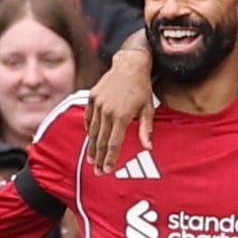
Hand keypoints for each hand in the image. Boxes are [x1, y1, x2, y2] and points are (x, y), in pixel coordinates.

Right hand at [83, 38, 154, 170]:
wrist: (130, 65)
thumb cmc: (142, 88)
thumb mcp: (148, 108)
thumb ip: (146, 129)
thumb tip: (148, 147)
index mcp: (122, 116)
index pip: (114, 143)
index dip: (110, 158)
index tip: (107, 170)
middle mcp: (107, 111)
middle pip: (101, 140)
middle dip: (99, 158)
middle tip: (98, 172)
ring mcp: (98, 104)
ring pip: (93, 131)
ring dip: (92, 147)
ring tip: (91, 159)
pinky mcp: (92, 97)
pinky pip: (88, 117)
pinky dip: (88, 129)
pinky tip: (89, 138)